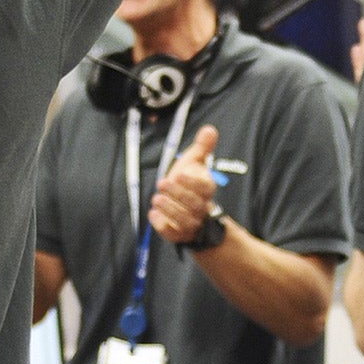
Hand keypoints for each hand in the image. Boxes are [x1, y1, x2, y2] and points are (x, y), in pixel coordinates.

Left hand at [149, 125, 218, 244]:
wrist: (190, 209)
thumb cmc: (190, 183)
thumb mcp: (195, 163)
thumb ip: (203, 147)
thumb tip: (210, 129)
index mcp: (207, 191)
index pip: (206, 189)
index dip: (193, 183)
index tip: (179, 174)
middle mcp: (202, 209)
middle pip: (195, 206)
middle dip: (178, 195)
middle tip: (162, 183)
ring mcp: (192, 224)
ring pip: (186, 221)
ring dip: (170, 210)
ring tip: (156, 199)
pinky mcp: (179, 234)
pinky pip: (174, 235)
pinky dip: (163, 226)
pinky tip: (153, 215)